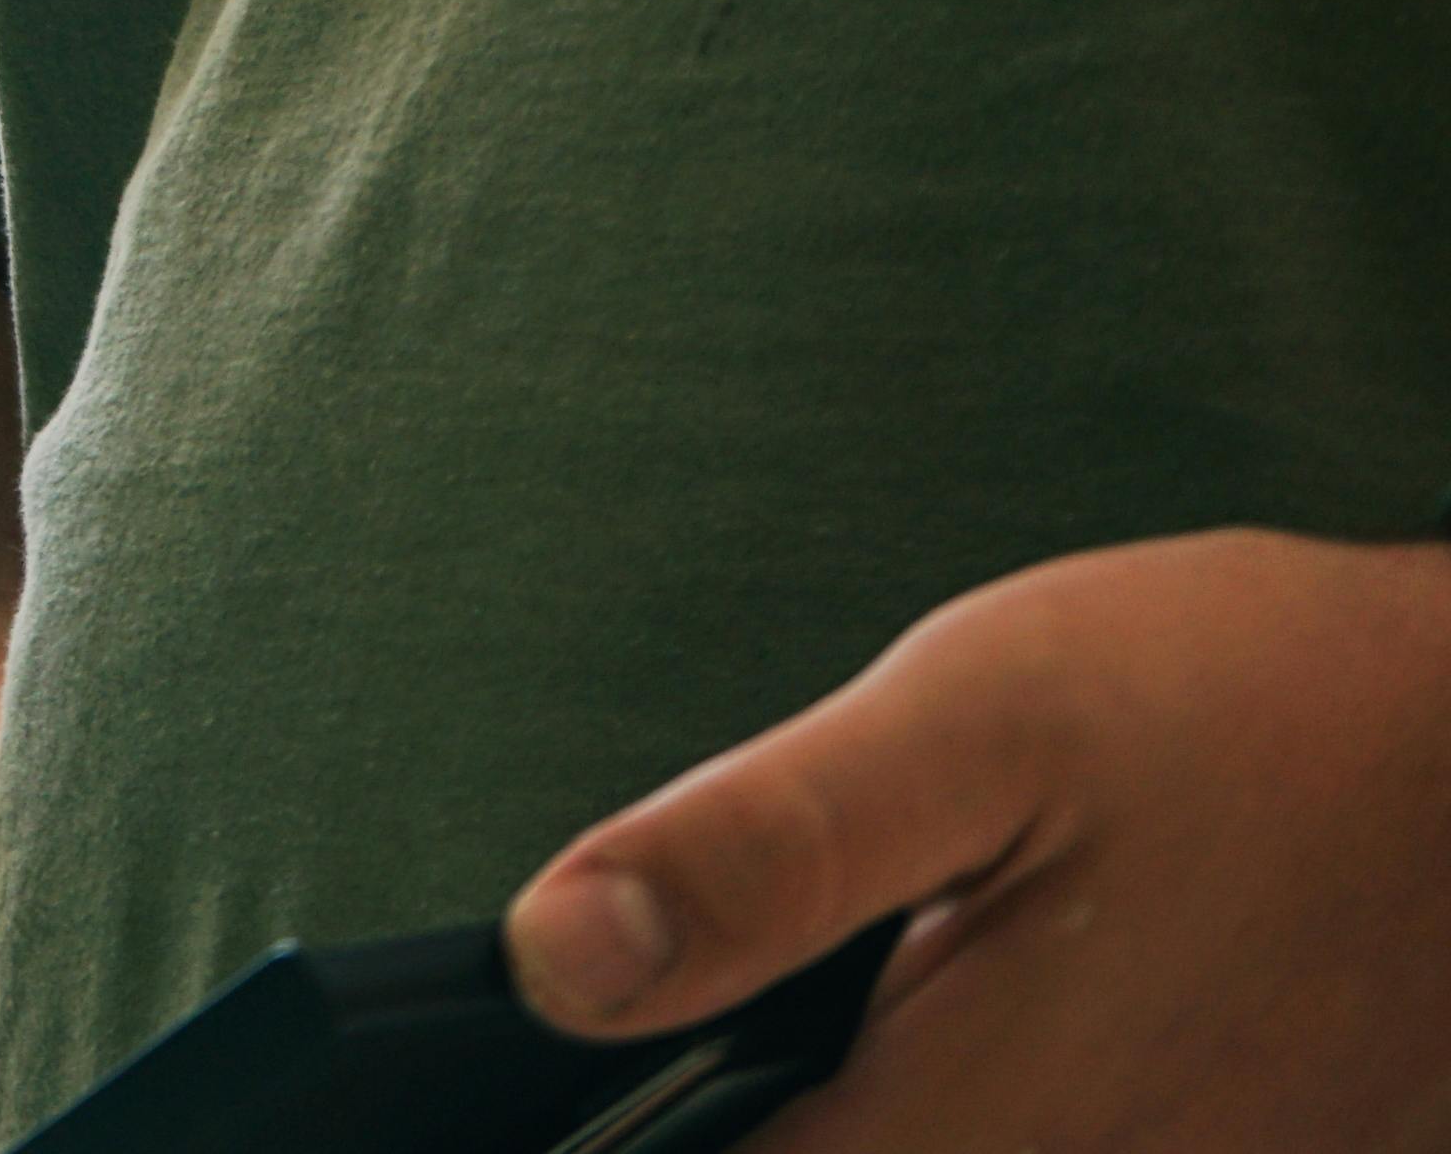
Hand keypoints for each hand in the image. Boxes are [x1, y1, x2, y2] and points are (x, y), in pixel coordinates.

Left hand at [502, 524, 1450, 1150]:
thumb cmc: (1260, 710)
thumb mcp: (975, 719)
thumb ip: (759, 850)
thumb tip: (560, 958)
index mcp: (973, 1129)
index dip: (633, 1126)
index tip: (597, 1054)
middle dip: (774, 1098)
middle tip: (781, 976)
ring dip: (885, 1099)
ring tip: (901, 984)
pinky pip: (1050, 1153)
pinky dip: (978, 1101)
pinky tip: (996, 1014)